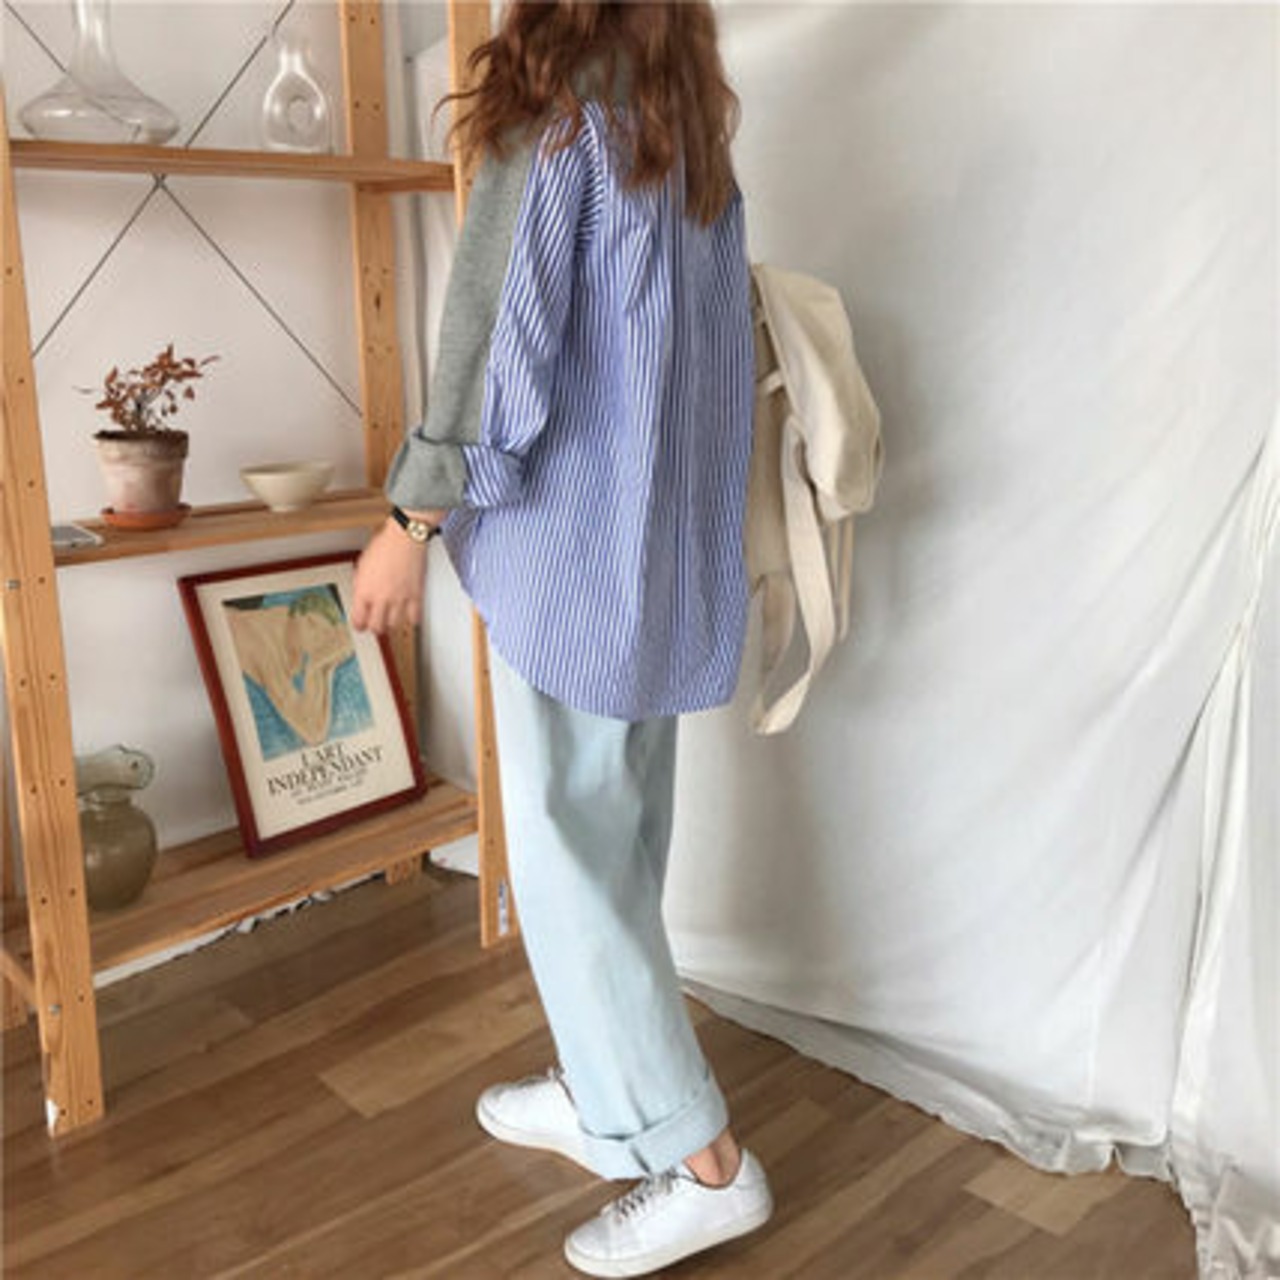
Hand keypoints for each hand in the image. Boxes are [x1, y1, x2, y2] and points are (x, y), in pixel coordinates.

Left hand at [351, 519, 428, 633]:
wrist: (404, 538)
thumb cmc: (384, 546)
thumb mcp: (362, 565)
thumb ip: (361, 585)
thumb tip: (361, 596)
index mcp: (364, 590)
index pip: (358, 620)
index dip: (358, 625)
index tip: (360, 626)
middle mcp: (381, 598)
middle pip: (376, 627)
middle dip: (374, 628)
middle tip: (375, 625)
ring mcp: (399, 599)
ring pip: (394, 626)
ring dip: (391, 624)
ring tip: (391, 620)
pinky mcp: (415, 596)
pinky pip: (413, 618)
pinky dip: (410, 620)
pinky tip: (408, 617)